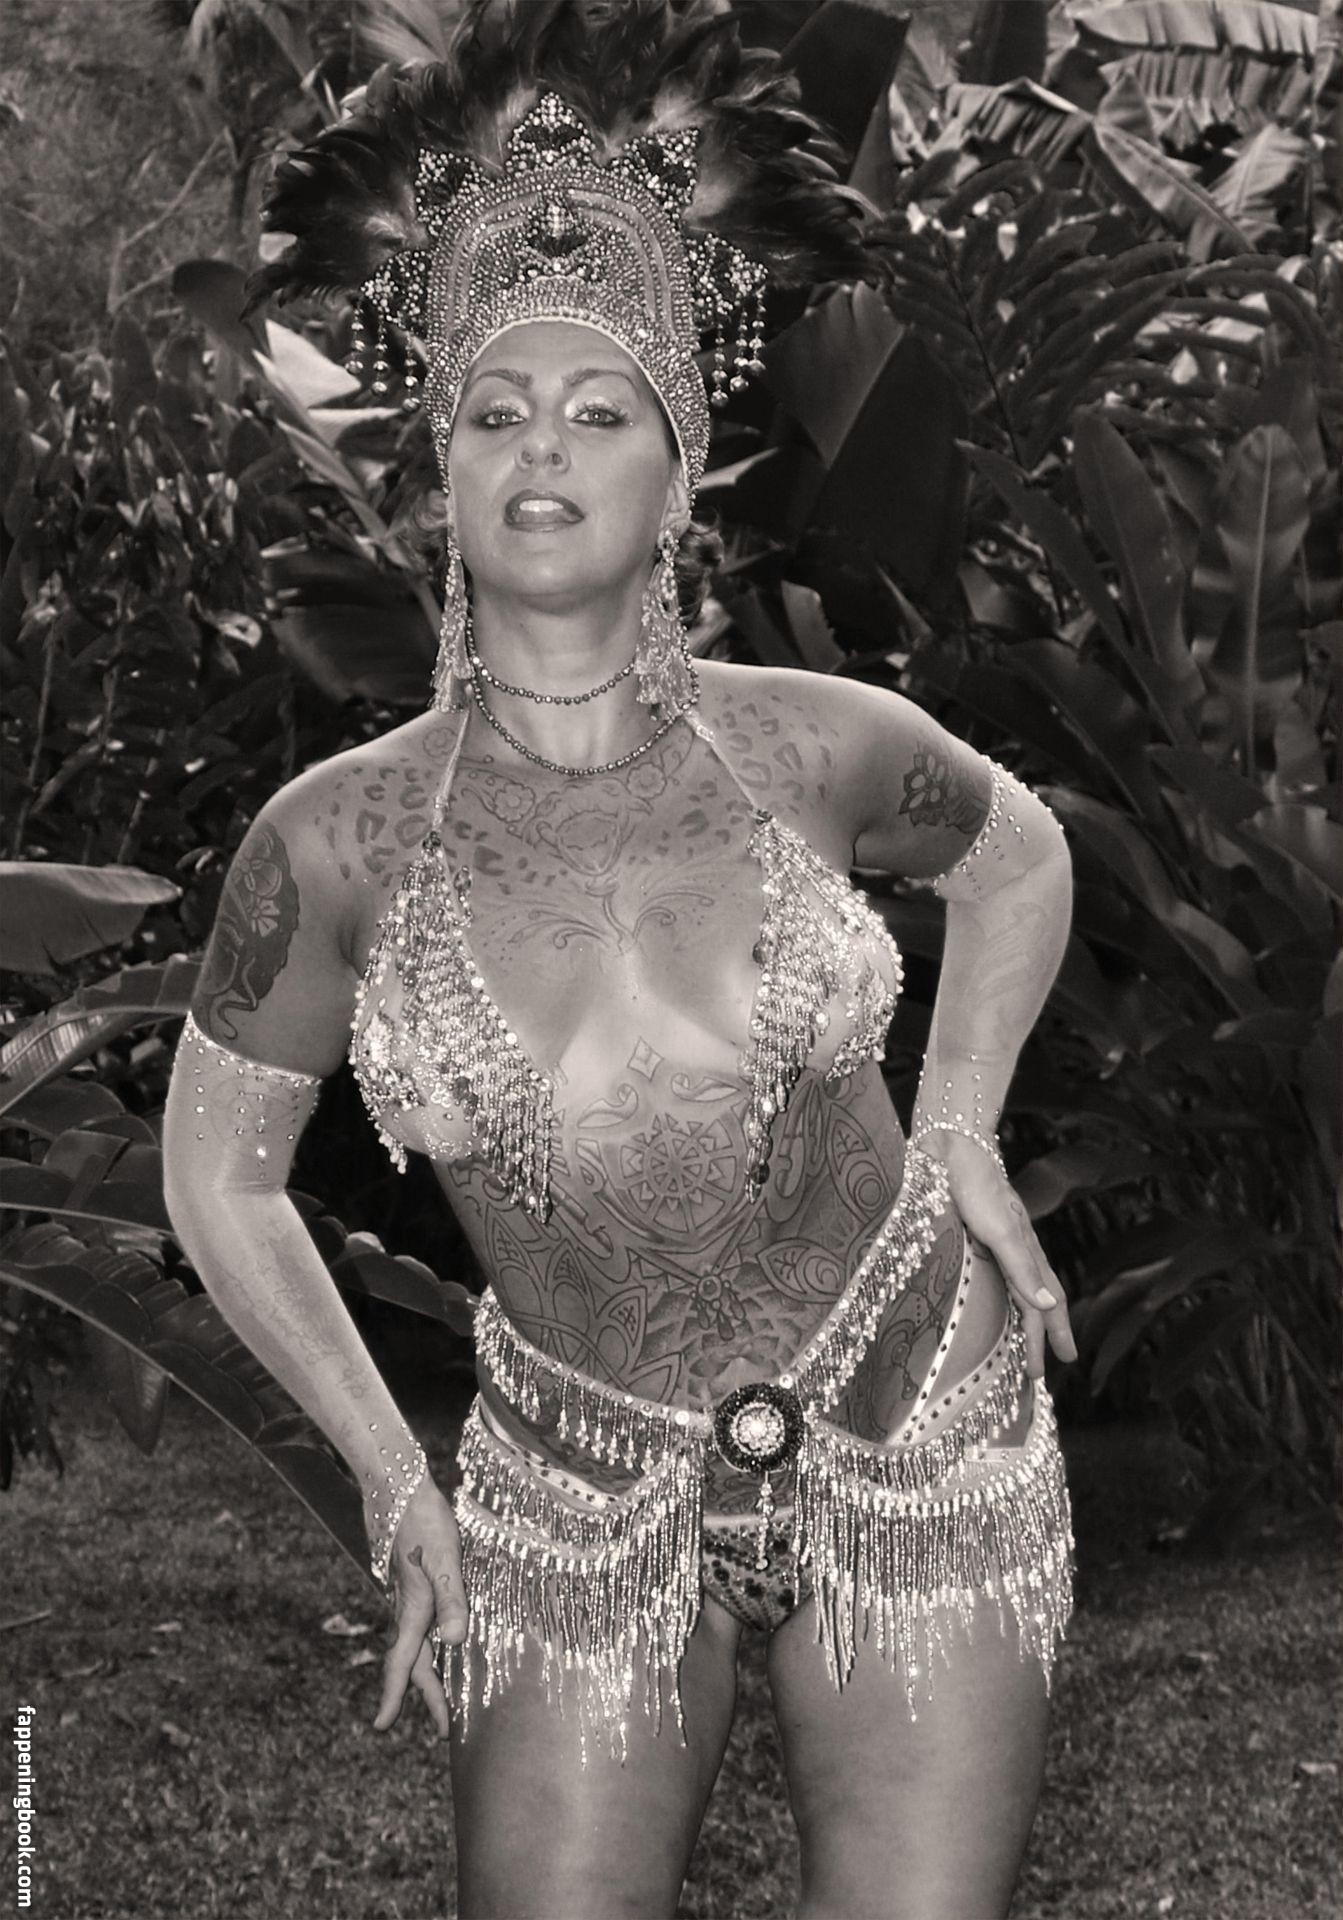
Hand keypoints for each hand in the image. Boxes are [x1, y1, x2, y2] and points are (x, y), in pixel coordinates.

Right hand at [370, 1474, 467, 1740]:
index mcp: (413, 1610)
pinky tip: (443, 1645)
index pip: (403, 1663)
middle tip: (445, 1730)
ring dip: (430, 1675)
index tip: (381, 1727)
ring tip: (446, 1699)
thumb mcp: (444, 1558)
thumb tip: (453, 1642)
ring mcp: (409, 1597)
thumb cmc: (423, 1521)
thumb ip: (451, 1598)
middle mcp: (408, 1609)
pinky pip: (421, 1627)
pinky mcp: (414, 1584)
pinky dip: (431, 1647)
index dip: (394, 1696)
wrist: (399, 1488)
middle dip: (428, 1697)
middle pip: (414, 1663)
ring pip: (418, 1646)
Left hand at [921, 1132, 1076, 1379]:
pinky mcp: (975, 1230)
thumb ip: (1020, 1267)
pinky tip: (991, 1299)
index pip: (1042, 1304)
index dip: (1050, 1335)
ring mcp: (996, 1239)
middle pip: (1034, 1299)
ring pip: (1017, 1288)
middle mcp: (1014, 1248)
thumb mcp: (998, 1228)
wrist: (951, 1144)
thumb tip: (1047, 1305)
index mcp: (1025, 1250)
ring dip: (1022, 1318)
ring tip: (1023, 1344)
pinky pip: (997, 1273)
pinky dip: (1000, 1295)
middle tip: (1042, 1372)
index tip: (1058, 1366)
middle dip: (1041, 1335)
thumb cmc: (975, 1185)